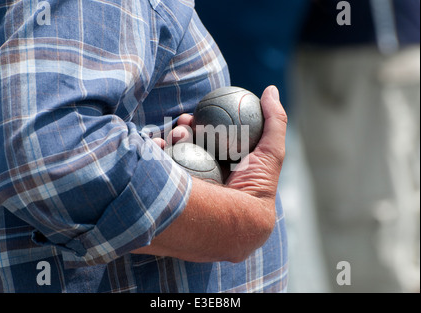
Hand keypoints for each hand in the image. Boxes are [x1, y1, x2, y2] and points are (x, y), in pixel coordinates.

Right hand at [135, 86, 286, 262]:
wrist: (234, 223)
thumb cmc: (254, 188)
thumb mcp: (271, 152)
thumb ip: (274, 121)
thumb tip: (270, 89)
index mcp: (226, 169)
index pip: (212, 139)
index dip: (203, 123)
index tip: (196, 114)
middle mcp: (207, 179)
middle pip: (191, 146)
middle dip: (185, 129)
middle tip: (182, 121)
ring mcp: (190, 190)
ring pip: (175, 156)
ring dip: (172, 140)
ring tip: (174, 134)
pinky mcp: (174, 199)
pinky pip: (161, 169)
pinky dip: (157, 154)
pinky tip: (158, 145)